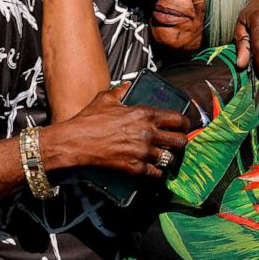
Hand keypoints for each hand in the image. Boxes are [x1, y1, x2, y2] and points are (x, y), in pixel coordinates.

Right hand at [45, 84, 191, 177]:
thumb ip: (121, 91)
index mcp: (145, 114)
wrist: (74, 143)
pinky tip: (154, 169)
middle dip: (180, 142)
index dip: (184, 123)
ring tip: (163, 156)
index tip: (183, 126)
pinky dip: (157, 172)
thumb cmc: (89, 120)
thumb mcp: (106, 98)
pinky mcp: (135, 168)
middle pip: (180, 141)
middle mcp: (148, 133)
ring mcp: (143, 152)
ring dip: (168, 157)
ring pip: (170, 158)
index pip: (178, 119)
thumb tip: (129, 86)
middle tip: (175, 142)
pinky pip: (156, 173)